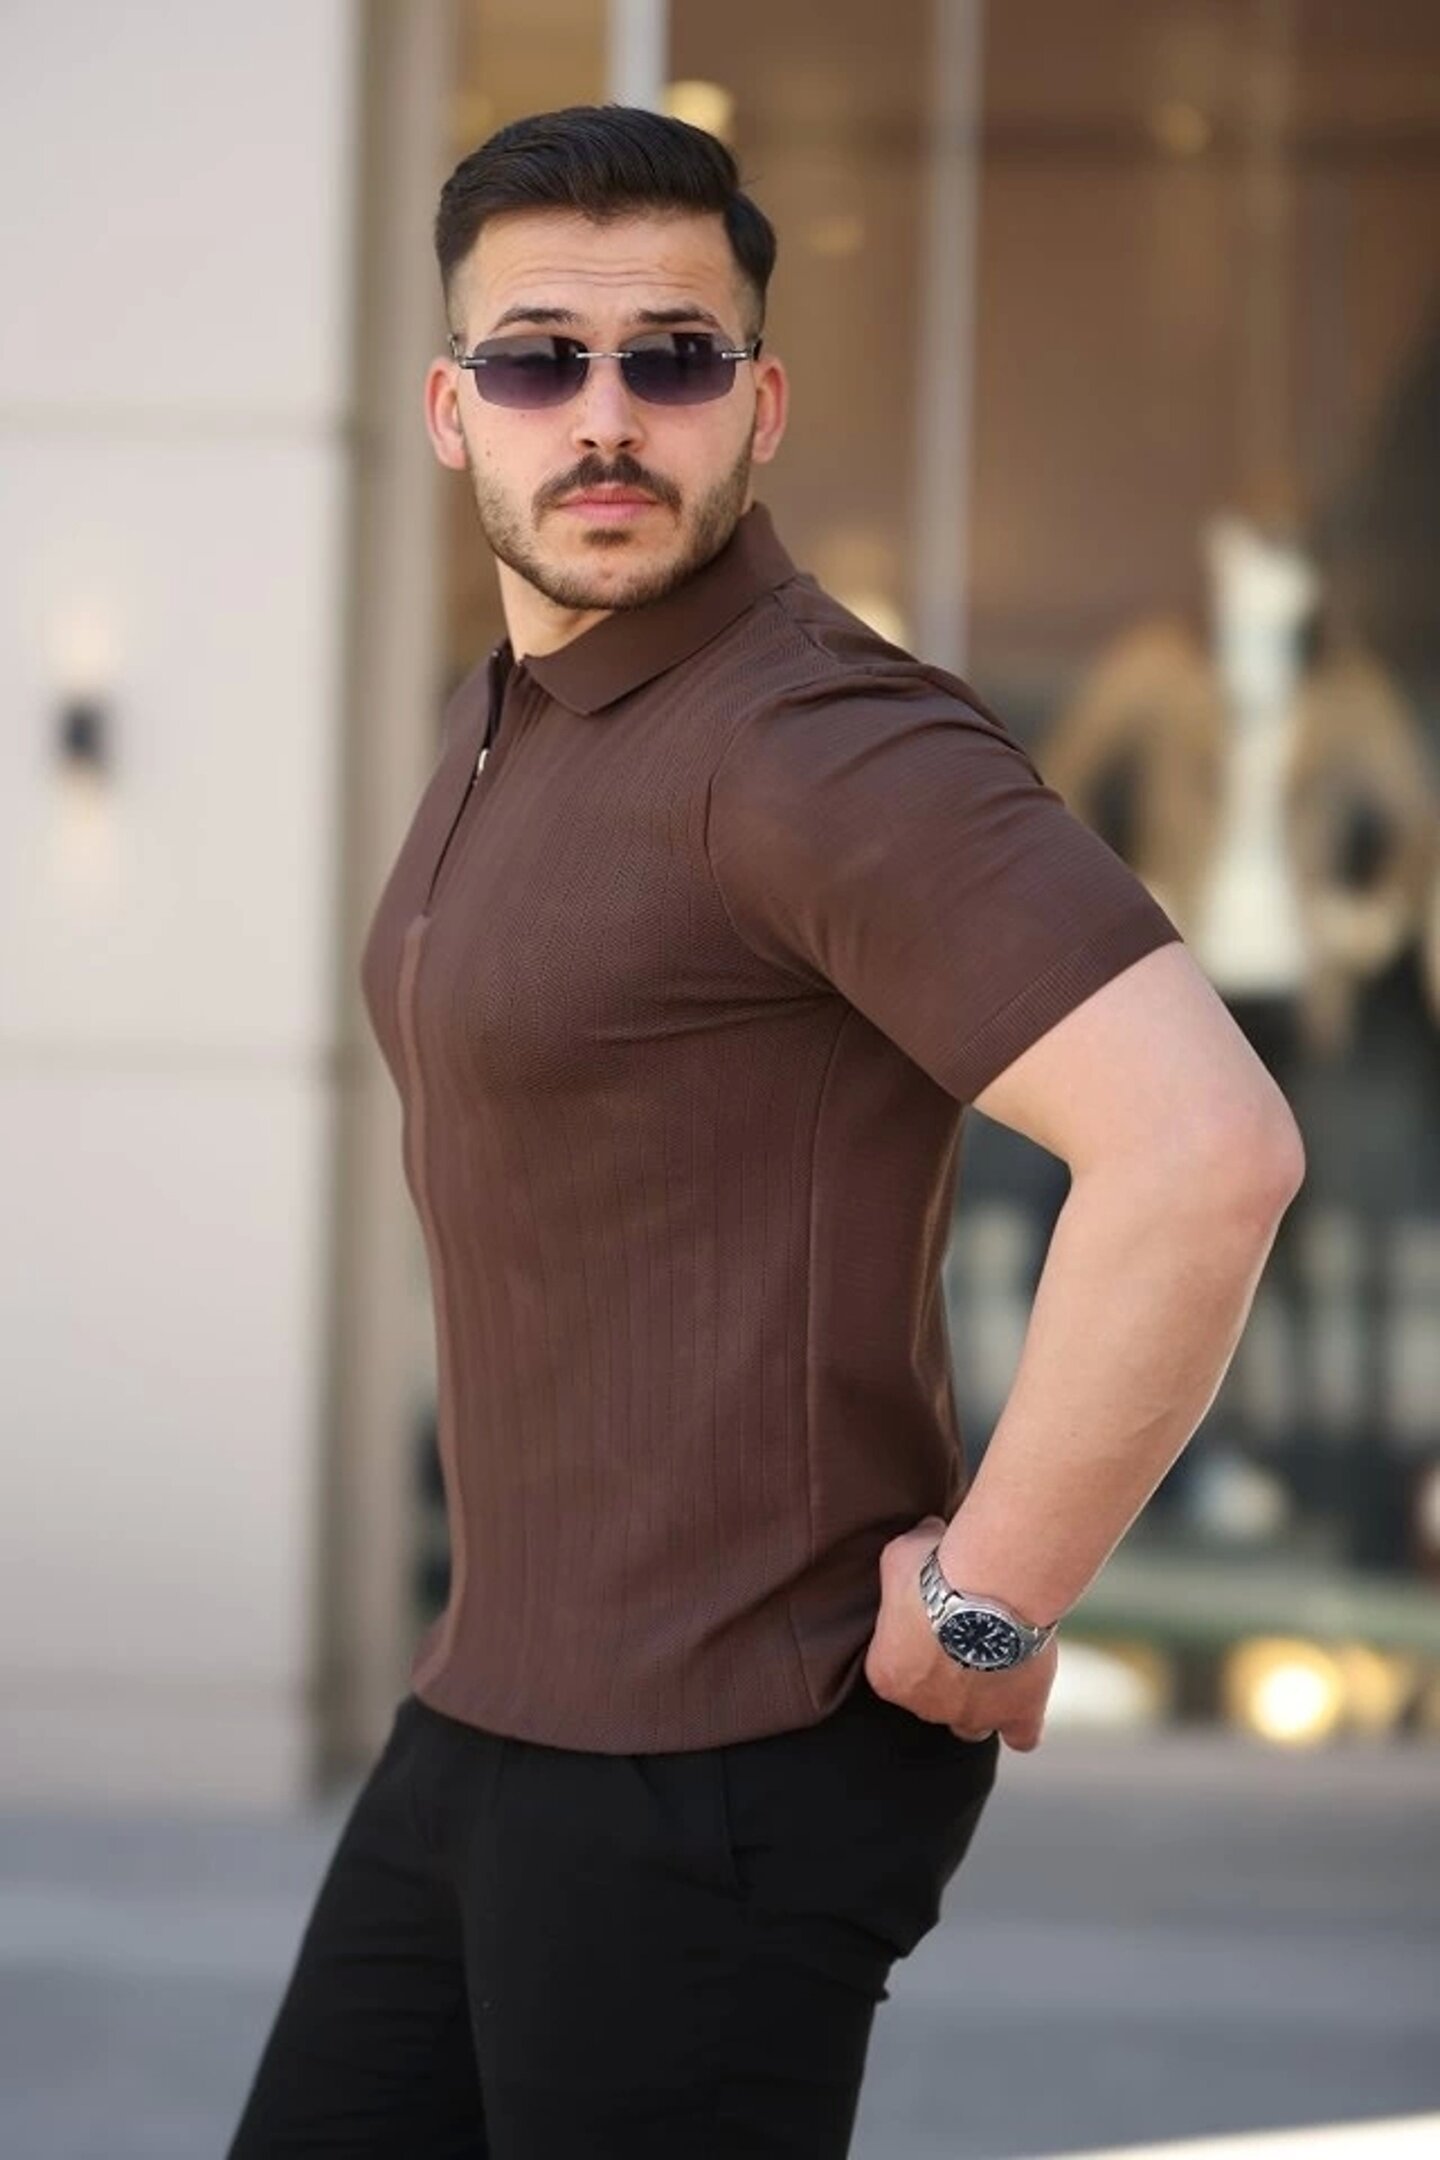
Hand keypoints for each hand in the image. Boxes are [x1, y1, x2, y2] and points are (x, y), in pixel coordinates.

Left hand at [862, 1515, 1059, 1753]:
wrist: (989, 1587)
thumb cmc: (938, 1568)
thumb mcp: (903, 1553)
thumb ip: (906, 1557)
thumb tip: (924, 1535)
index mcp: (888, 1674)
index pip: (895, 1671)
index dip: (912, 1647)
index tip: (930, 1620)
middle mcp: (925, 1706)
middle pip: (933, 1702)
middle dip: (946, 1677)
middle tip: (965, 1639)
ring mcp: (972, 1716)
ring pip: (971, 1727)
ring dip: (979, 1705)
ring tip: (994, 1669)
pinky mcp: (1017, 1715)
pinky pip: (1022, 1737)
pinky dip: (1024, 1724)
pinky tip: (1026, 1701)